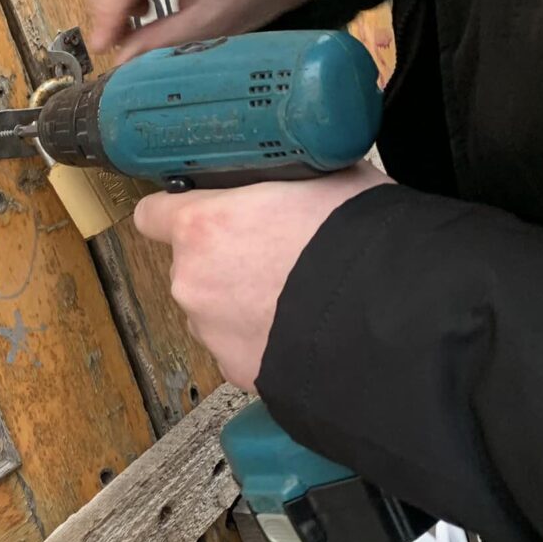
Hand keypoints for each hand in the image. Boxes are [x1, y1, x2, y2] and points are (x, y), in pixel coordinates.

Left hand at [134, 162, 390, 390]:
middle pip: (191, 265)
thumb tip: (295, 172)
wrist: (389, 318)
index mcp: (202, 227)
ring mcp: (211, 331)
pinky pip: (239, 347)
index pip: (152, 214)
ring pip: (214, 309)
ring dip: (241, 302)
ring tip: (294, 295)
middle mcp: (193, 281)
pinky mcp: (236, 369)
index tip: (193, 212)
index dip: (175, 212)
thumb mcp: (326, 178)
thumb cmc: (358, 241)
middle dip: (224, 260)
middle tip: (274, 253)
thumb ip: (286, 180)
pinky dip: (261, 339)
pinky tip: (299, 327)